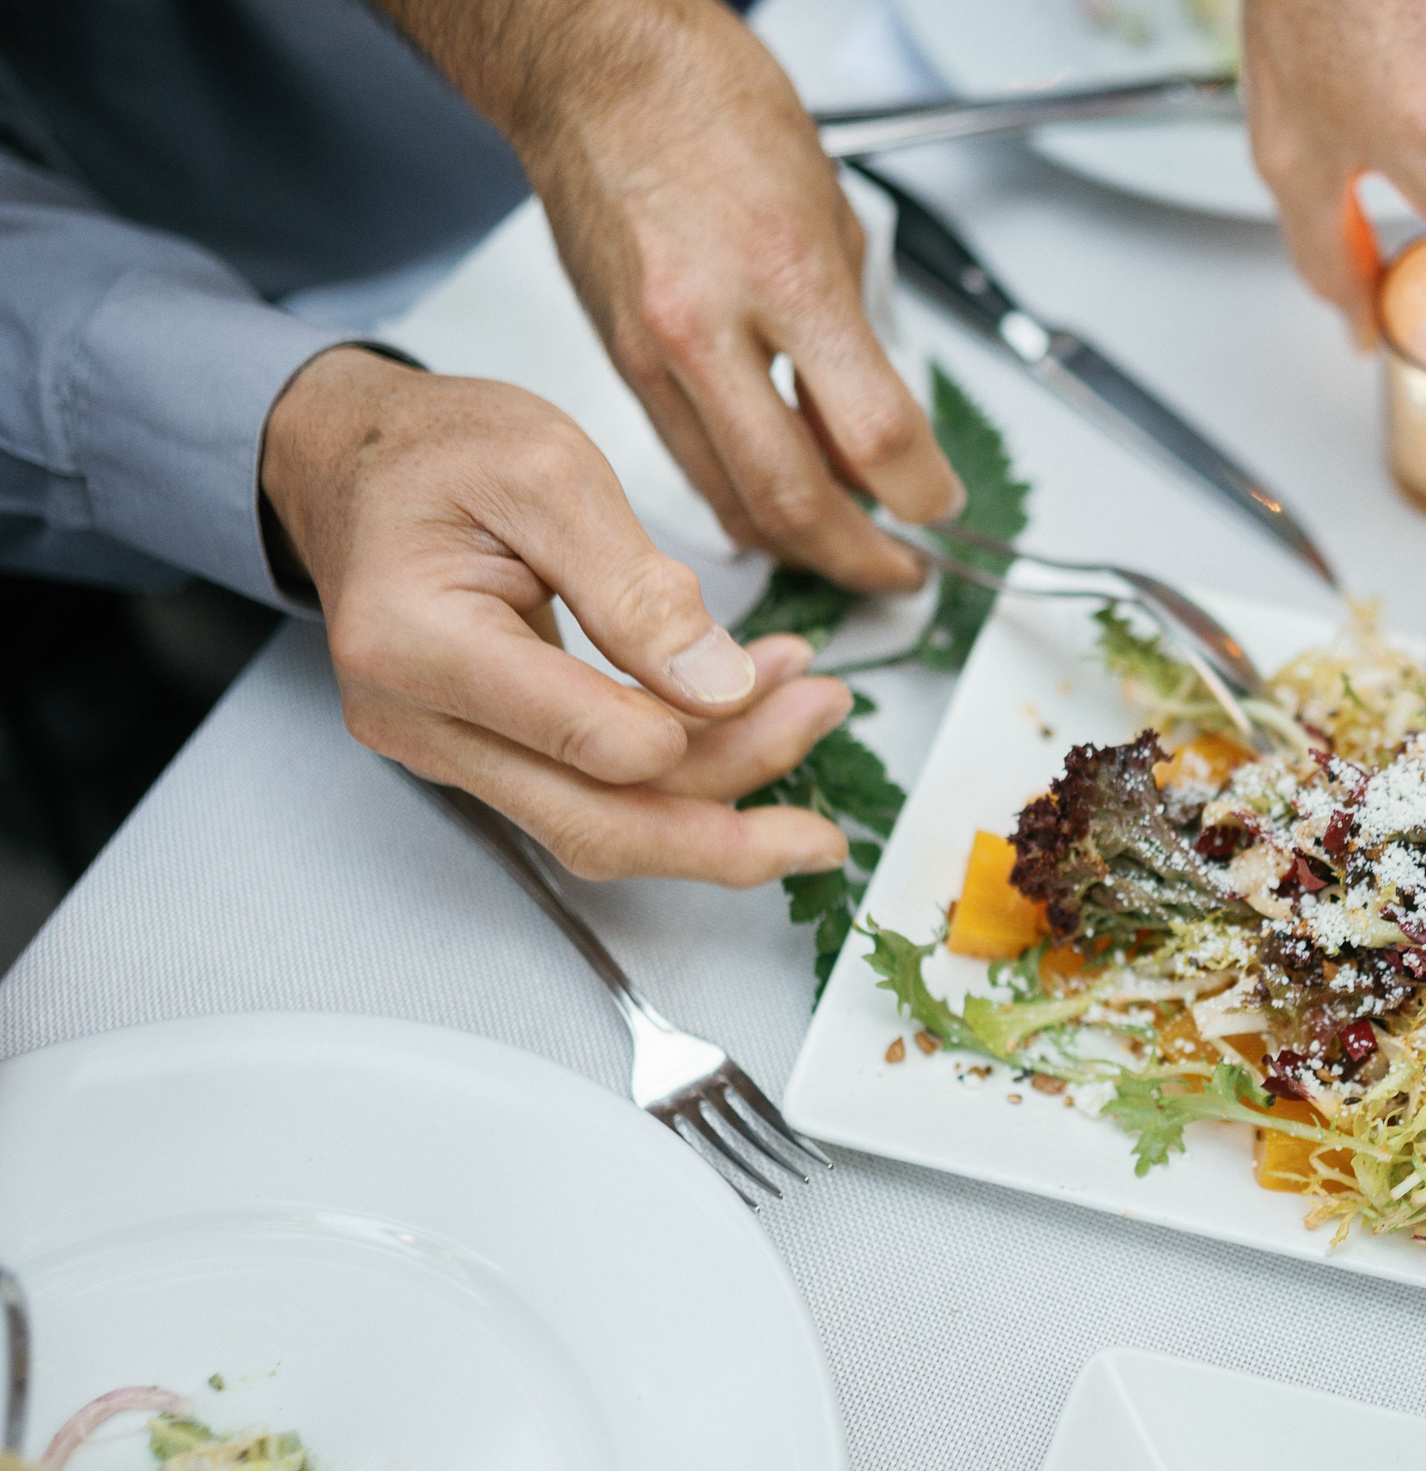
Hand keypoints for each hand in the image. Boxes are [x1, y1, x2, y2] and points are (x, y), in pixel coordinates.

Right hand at [263, 348, 857, 885]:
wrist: (353, 459)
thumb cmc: (438, 449)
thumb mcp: (551, 471)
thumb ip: (636, 587)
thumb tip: (723, 687)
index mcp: (419, 643)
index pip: (592, 744)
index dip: (706, 732)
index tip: (788, 672)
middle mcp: (415, 722)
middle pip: (599, 826)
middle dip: (735, 817)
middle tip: (833, 761)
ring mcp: (440, 750)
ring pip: (602, 825)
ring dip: (721, 790)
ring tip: (812, 709)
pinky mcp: (475, 755)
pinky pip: (587, 794)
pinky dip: (680, 768)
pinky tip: (751, 711)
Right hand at [379, 0, 959, 588]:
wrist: (596, 73)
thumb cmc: (713, 111)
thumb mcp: (833, 214)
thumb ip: (859, 334)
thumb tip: (882, 431)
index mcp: (786, 274)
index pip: (874, 431)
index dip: (921, 491)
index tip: (942, 505)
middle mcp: (709, 324)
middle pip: (796, 495)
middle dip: (859, 556)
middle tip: (900, 573)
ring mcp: (654, 354)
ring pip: (733, 499)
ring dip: (800, 546)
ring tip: (847, 551)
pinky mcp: (619, 366)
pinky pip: (689, 465)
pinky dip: (740, 503)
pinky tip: (774, 510)